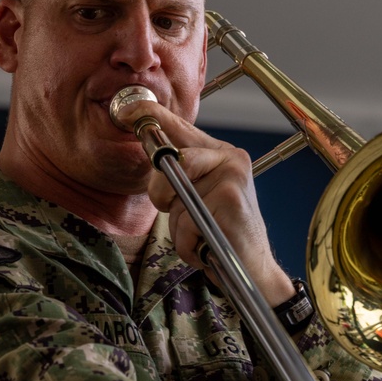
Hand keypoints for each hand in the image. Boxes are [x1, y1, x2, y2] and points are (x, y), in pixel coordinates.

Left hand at [113, 96, 293, 306]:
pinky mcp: (230, 198)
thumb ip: (179, 178)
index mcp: (219, 154)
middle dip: (160, 193)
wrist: (253, 270)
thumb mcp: (197, 201)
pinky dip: (189, 245)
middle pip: (169, 162)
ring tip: (202, 237)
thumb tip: (152, 160)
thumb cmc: (220, 236)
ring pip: (175, 199)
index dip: (151, 116)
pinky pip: (186, 223)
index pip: (181, 128)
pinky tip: (208, 248)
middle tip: (173, 212)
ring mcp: (232, 175)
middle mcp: (229, 157)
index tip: (128, 110)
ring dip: (180, 230)